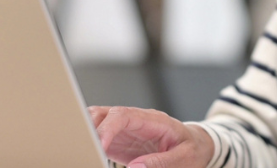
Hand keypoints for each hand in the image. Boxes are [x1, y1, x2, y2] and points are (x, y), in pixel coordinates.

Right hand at [88, 105, 213, 167]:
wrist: (195, 145)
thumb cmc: (191, 149)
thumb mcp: (184, 158)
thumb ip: (162, 162)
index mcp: (152, 120)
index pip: (123, 116)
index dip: (107, 128)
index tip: (98, 145)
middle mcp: (135, 120)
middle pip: (104, 113)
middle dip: (88, 127)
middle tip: (83, 148)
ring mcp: (125, 129)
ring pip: (97, 121)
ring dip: (85, 132)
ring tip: (82, 150)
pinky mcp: (119, 140)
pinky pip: (98, 135)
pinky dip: (88, 141)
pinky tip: (86, 153)